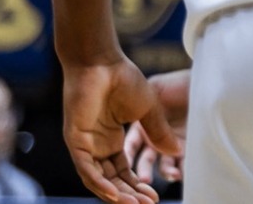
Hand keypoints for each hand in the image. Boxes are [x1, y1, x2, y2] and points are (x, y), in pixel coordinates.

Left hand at [61, 59, 180, 203]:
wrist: (102, 63)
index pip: (123, 171)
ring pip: (98, 179)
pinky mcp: (75, 141)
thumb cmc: (122, 79)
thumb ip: (158, 132)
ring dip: (115, 194)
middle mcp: (96, 146)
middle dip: (130, 194)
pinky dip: (99, 184)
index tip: (155, 196)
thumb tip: (176, 150)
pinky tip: (115, 194)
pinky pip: (86, 169)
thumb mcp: (148, 110)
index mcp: (111, 140)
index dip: (138, 185)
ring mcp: (85, 144)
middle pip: (111, 179)